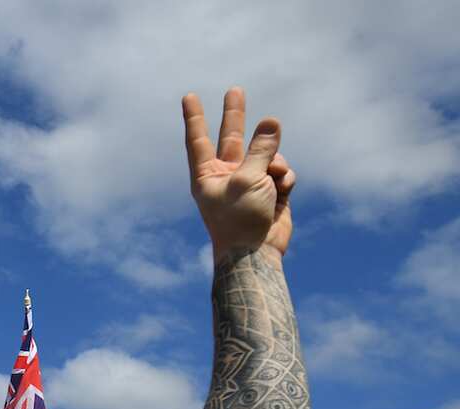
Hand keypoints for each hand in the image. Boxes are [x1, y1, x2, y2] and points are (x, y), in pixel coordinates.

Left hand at [183, 88, 294, 262]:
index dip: (194, 117)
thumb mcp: (249, 178)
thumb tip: (271, 121)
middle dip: (236, 114)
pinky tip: (282, 193)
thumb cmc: (240, 218)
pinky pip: (282, 171)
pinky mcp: (270, 190)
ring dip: (275, 163)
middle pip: (232, 137)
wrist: (255, 253)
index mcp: (208, 175)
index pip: (199, 139)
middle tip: (234, 90)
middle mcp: (226, 176)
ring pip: (268, 155)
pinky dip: (285, 178)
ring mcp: (249, 182)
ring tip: (273, 181)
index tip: (188, 96)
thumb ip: (261, 148)